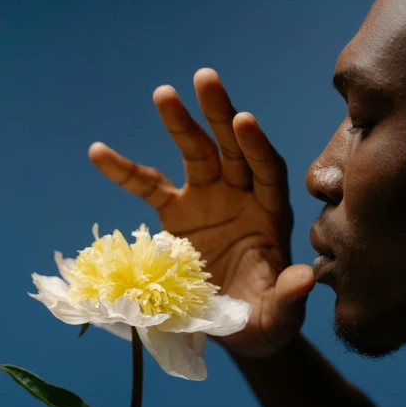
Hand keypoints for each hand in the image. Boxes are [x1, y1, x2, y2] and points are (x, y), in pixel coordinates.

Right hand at [88, 68, 314, 357]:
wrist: (234, 328)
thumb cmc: (263, 321)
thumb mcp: (279, 316)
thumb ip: (290, 297)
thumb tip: (307, 278)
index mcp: (271, 214)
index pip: (267, 172)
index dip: (257, 148)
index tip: (244, 121)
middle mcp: (242, 197)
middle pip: (233, 149)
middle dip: (220, 115)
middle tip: (206, 78)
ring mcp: (208, 200)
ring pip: (196, 155)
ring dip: (180, 124)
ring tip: (164, 93)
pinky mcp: (177, 214)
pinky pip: (148, 187)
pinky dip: (125, 171)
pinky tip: (98, 152)